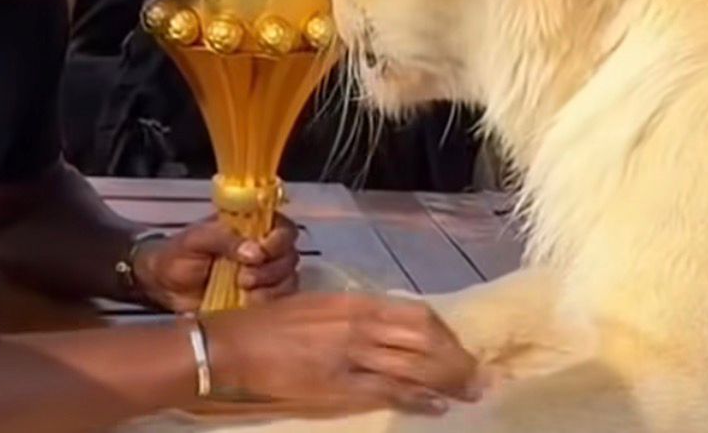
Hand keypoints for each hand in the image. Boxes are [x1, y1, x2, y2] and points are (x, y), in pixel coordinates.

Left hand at [132, 215, 299, 312]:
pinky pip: (278, 302)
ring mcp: (263, 276)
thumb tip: (254, 251)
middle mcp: (262, 250)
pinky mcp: (259, 300)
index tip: (259, 252)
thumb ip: (223, 238)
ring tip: (242, 289)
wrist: (162, 287)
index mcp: (250, 227)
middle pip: (289, 255)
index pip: (282, 228)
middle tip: (244, 277)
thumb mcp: (195, 239)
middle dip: (271, 268)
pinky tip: (247, 303)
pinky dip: (267, 304)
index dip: (278, 240)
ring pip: (288, 280)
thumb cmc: (177, 256)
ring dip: (269, 287)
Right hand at [202, 292, 484, 415]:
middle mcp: (358, 325)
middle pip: (424, 340)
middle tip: (476, 375)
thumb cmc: (269, 324)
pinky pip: (389, 391)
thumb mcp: (317, 307)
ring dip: (447, 381)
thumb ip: (352, 315)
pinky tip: (436, 405)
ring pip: (414, 366)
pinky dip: (418, 398)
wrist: (232, 346)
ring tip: (467, 392)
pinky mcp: (338, 386)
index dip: (444, 334)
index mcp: (352, 301)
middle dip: (455, 359)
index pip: (416, 315)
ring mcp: (350, 356)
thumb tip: (387, 327)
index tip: (458, 347)